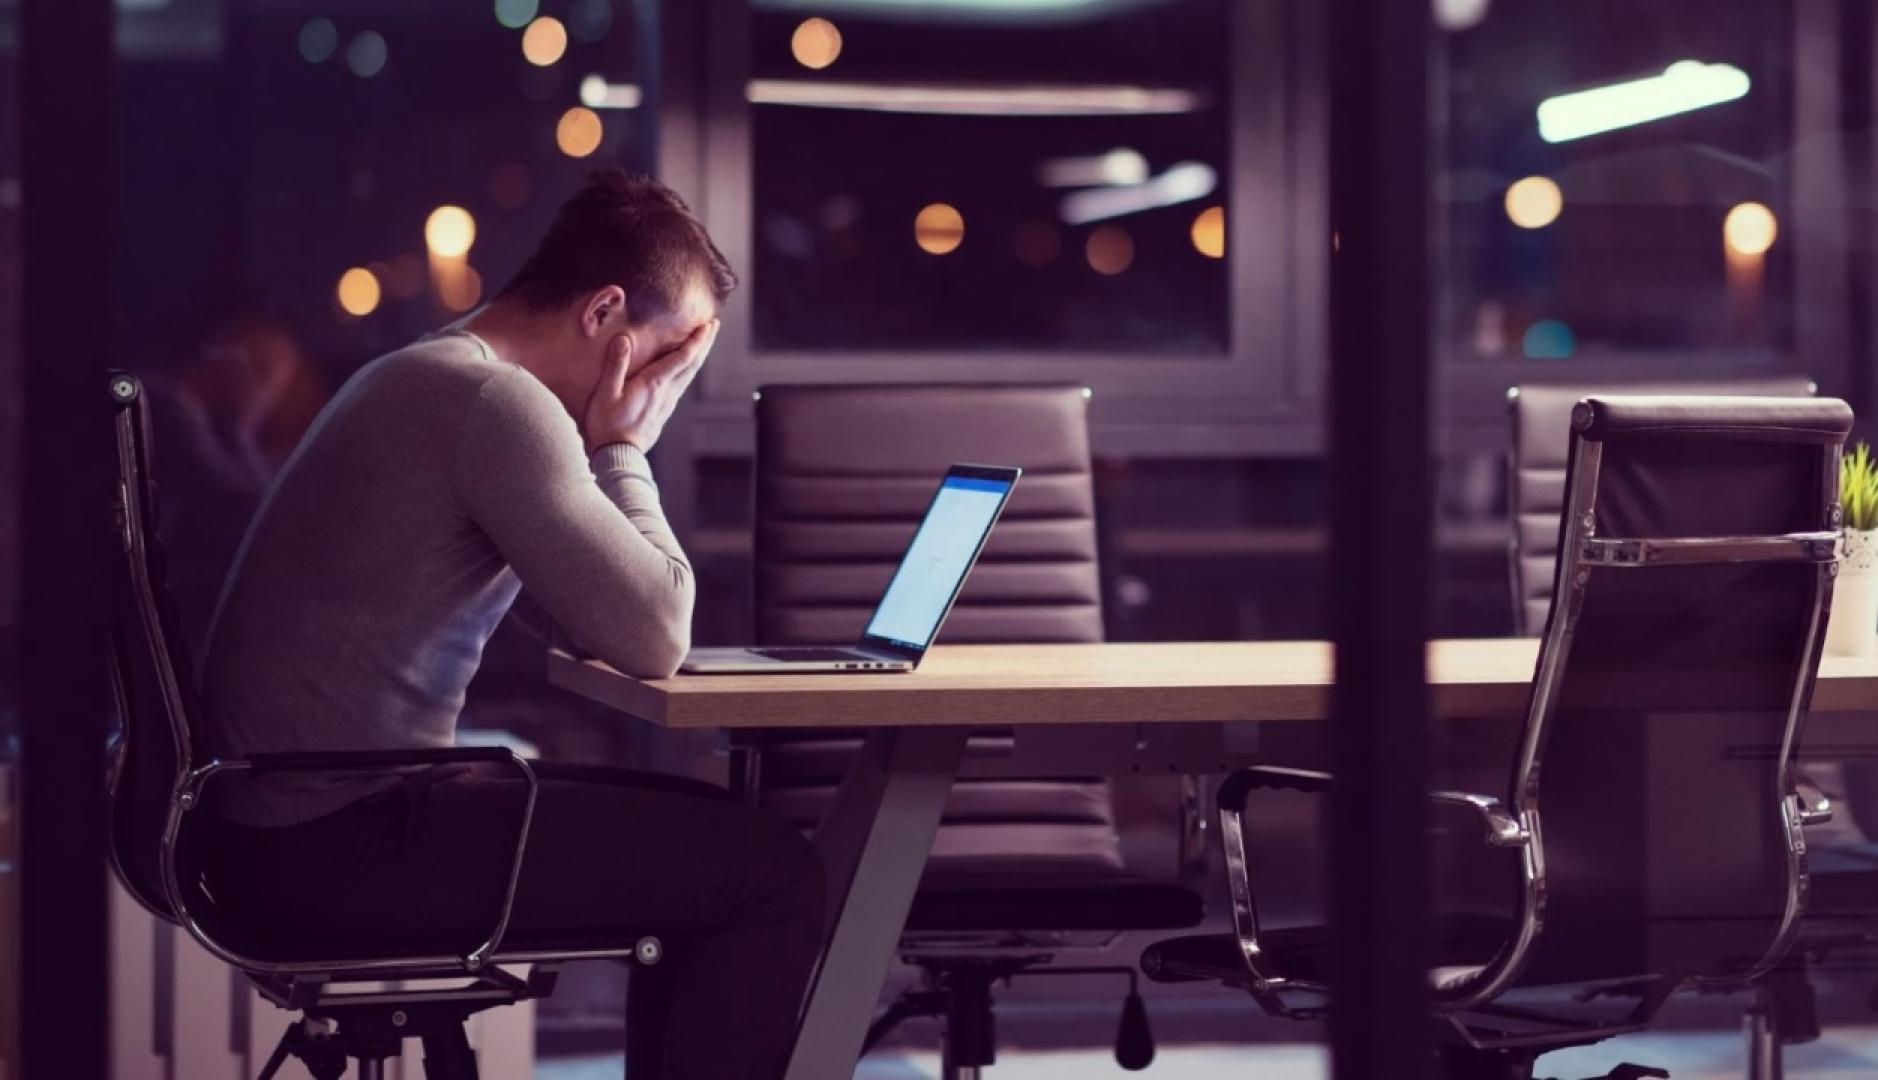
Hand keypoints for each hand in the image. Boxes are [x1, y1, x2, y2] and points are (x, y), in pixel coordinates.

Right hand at [582, 320, 717, 454]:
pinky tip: (687, 368)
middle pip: (692, 364)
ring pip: (690, 375)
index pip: (682, 357)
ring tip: (704, 342)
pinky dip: (690, 370)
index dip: (696, 340)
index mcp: (653, 383)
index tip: (707, 325)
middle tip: (714, 326)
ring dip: (699, 356)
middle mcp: (666, 391)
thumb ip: (615, 366)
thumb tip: (623, 339)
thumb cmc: (608, 425)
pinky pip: (682, 385)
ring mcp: (667, 402)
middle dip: (704, 343)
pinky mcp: (664, 410)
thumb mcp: (606, 394)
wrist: (618, 455)